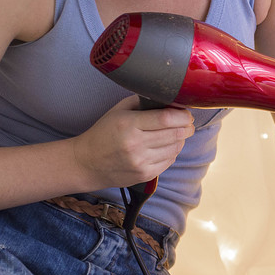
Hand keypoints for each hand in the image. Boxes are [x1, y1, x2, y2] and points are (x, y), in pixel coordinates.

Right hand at [72, 96, 194, 188]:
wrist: (86, 163)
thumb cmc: (104, 133)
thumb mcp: (118, 111)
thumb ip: (143, 102)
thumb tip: (169, 99)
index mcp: (128, 124)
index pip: (166, 119)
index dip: (183, 115)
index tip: (186, 113)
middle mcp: (135, 145)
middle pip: (176, 134)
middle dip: (187, 127)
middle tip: (187, 122)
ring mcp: (141, 162)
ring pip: (176, 148)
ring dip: (181, 139)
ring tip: (176, 133)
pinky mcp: (145, 175)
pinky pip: (170, 161)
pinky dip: (172, 152)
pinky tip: (167, 146)